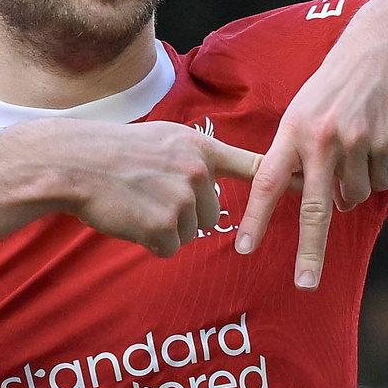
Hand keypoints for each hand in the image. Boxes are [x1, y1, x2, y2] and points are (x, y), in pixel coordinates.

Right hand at [18, 119, 262, 256]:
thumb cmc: (111, 152)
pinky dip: (149, 241)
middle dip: (184, 213)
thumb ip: (191, 158)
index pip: (252, 165)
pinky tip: (129, 218)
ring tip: (135, 203)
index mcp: (199, 148)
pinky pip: (168, 247)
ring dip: (164, 227)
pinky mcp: (164, 227)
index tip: (312, 184)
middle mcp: (198, 173)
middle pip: (212, 214)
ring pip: (189, 232)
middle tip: (148, 195)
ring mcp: (182, 200)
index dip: (284, 178)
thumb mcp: (161, 139)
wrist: (74, 163)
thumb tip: (208, 184)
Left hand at [233, 0, 387, 287]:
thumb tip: (326, 204)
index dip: (255, 218)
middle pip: (313, 209)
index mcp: (293, 132)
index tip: (243, 248)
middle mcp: (321, 140)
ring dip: (358, 184)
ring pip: (356, 194)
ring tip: (359, 144)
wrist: (386, 47)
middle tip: (304, 284)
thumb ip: (303, 155)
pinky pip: (383, 179)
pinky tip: (381, 136)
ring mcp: (356, 143)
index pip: (267, 182)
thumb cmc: (339, 83)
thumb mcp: (307, 110)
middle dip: (309, 251)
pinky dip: (382, 168)